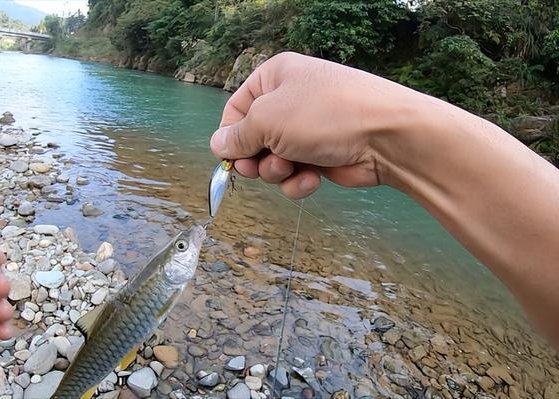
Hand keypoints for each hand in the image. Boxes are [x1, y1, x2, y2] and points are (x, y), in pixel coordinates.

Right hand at [210, 51, 419, 197]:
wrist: (386, 136)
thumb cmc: (323, 115)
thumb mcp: (268, 120)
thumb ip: (237, 136)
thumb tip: (218, 145)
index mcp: (274, 78)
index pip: (236, 108)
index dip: (229, 136)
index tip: (229, 157)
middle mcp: (290, 101)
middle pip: (252, 138)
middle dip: (254, 158)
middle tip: (257, 168)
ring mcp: (307, 130)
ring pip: (271, 160)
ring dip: (276, 171)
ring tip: (291, 167)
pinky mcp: (321, 156)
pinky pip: (294, 173)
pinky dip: (297, 182)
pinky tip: (310, 181)